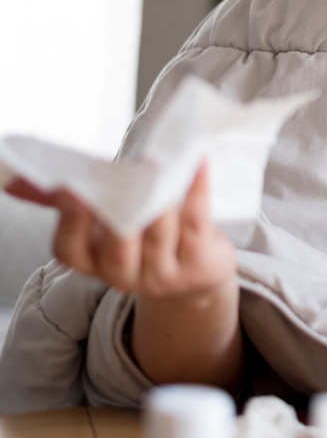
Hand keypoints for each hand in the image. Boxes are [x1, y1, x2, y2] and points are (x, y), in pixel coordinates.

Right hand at [6, 165, 242, 388]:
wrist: (193, 272)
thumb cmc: (138, 235)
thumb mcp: (100, 224)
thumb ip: (60, 202)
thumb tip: (14, 179)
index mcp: (93, 262)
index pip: (70, 251)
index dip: (69, 221)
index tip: (69, 188)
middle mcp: (125, 274)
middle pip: (118, 250)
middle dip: (117, 216)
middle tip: (120, 180)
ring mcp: (164, 271)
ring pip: (159, 236)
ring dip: (160, 201)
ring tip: (158, 166)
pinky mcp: (198, 258)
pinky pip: (196, 221)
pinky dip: (196, 190)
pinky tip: (197, 163)